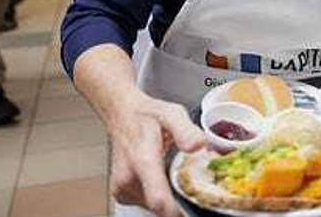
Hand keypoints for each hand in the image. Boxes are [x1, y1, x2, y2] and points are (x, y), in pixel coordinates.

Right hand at [105, 90, 204, 216]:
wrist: (122, 115)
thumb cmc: (147, 115)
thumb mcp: (171, 113)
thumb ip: (185, 130)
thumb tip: (198, 145)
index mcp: (142, 160)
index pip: (158, 199)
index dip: (177, 211)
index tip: (193, 210)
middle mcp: (128, 178)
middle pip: (159, 208)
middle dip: (180, 203)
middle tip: (195, 189)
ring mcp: (122, 188)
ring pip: (154, 208)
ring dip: (170, 200)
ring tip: (177, 179)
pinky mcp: (122, 194)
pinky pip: (147, 203)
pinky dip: (160, 197)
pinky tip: (164, 181)